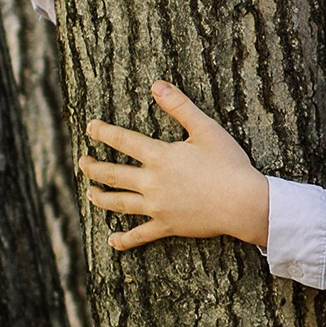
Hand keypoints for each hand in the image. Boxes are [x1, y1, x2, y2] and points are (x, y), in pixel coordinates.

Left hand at [79, 83, 270, 250]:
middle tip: (82, 161)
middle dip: (93, 167)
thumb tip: (156, 85)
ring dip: (100, 198)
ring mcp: (157, 207)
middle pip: (112, 174)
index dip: (103, 132)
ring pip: (119, 203)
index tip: (90, 128)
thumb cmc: (228, 163)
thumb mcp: (205, 129)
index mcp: (160, 156)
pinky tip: (113, 241)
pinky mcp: (167, 226)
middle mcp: (152, 182)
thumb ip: (179, 106)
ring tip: (90, 193)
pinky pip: (140, 235)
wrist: (243, 203)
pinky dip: (125, 239)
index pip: (123, 141)